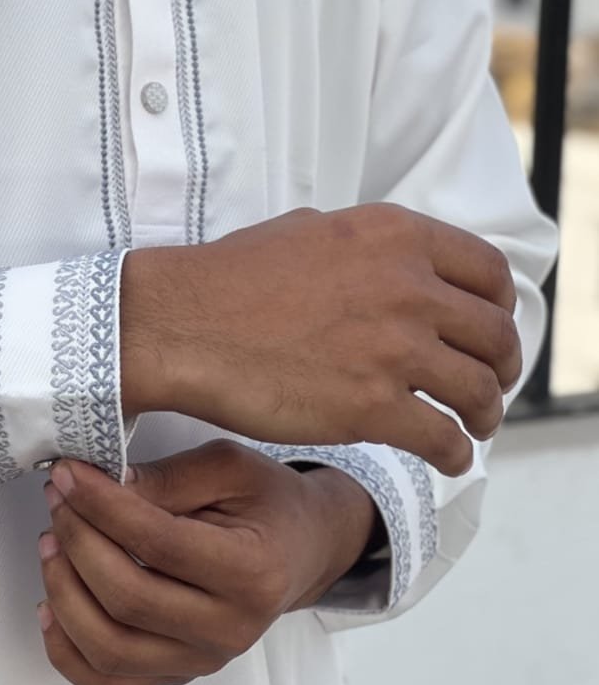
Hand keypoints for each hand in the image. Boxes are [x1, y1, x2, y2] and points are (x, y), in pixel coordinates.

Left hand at [36, 441, 378, 684]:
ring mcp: (202, 661)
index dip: (101, 506)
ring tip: (51, 542)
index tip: (68, 475)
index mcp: (250, 572)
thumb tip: (99, 488)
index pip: (156, 543)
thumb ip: (166, 478)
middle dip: (77, 541)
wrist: (301, 547)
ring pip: (109, 648)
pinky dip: (67, 651)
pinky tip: (50, 605)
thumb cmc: (267, 503)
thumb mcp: (227, 467)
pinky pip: (108, 684)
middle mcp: (229, 629)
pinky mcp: (177, 676)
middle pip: (127, 598)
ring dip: (64, 592)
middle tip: (57, 500)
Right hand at [120, 203, 521, 475]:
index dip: (500, 308)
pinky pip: (443, 439)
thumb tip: (391, 265)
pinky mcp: (371, 408)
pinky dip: (454, 453)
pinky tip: (445, 456)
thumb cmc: (230, 278)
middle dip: (502, 367)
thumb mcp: (308, 228)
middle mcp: (406, 286)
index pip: (487, 273)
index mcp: (394, 236)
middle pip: (495, 335)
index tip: (490, 330)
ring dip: (485, 414)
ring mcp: (392, 348)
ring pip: (479, 390)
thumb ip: (365, 246)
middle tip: (489, 385)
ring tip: (473, 426)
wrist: (181, 324)